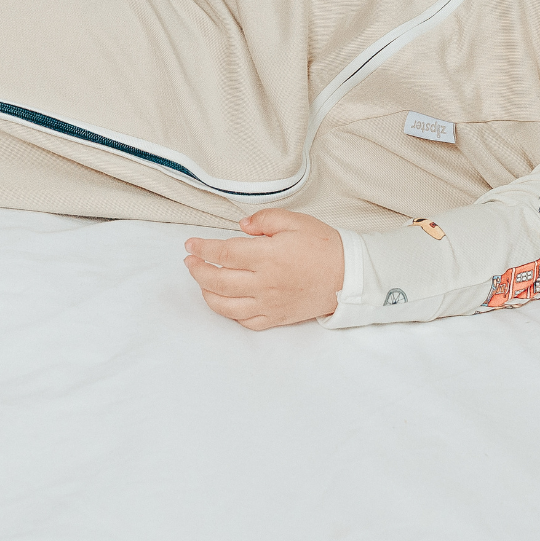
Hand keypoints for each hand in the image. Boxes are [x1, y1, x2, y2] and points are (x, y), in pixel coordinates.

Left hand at [183, 209, 344, 330]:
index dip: (203, 248)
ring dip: (207, 292)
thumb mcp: (295, 221)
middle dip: (197, 270)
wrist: (349, 275)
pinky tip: (225, 301)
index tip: (190, 244)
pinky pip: (245, 321)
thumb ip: (264, 220)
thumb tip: (240, 226)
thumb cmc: (324, 246)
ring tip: (202, 280)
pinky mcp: (277, 317)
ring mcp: (269, 303)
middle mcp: (264, 283)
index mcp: (268, 256)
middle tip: (190, 261)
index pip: (224, 253)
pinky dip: (229, 312)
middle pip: (217, 280)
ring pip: (225, 305)